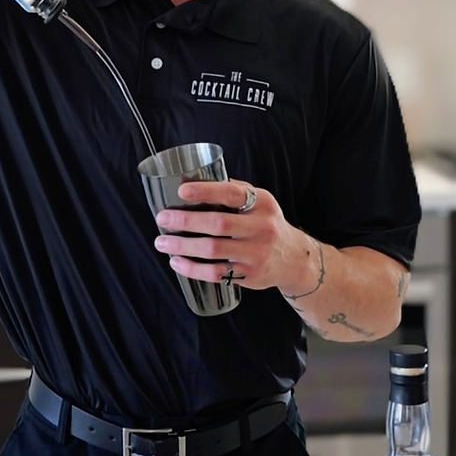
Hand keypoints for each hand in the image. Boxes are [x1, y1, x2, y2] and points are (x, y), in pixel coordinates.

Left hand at [152, 178, 314, 294]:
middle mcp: (261, 228)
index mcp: (262, 204)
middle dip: (186, 220)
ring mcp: (256, 253)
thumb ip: (235, 192)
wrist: (294, 259)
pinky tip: (177, 262)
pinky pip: (216, 273)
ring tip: (162, 242)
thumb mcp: (261, 203)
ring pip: (213, 250)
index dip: (206, 191)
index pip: (233, 194)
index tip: (182, 191)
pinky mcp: (249, 275)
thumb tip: (198, 180)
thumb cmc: (267, 225)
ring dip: (183, 246)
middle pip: (218, 224)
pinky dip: (192, 269)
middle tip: (163, 218)